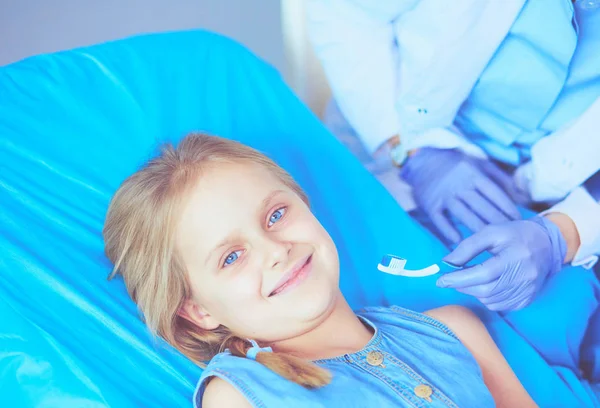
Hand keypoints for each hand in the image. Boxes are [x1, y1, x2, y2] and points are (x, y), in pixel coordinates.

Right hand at [401, 148, 520, 242]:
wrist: (422, 161)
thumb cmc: (456, 165)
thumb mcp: (478, 163)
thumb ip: (499, 178)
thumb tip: (521, 196)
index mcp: (472, 173)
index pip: (493, 192)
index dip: (506, 206)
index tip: (517, 220)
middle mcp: (458, 184)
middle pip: (480, 205)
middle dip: (496, 220)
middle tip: (509, 235)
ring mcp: (443, 195)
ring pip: (463, 213)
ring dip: (477, 228)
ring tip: (490, 241)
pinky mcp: (430, 205)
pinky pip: (440, 220)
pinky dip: (449, 230)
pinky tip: (459, 241)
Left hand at [437, 217, 566, 311]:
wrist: (547, 244)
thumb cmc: (514, 235)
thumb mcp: (490, 232)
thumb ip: (468, 247)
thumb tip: (446, 262)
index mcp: (514, 256)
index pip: (482, 273)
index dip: (459, 279)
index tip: (440, 280)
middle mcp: (524, 276)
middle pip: (485, 290)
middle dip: (462, 286)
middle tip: (451, 279)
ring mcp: (527, 290)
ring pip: (490, 300)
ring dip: (473, 292)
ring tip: (470, 279)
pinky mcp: (528, 299)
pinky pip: (500, 306)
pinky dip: (487, 298)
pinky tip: (485, 286)